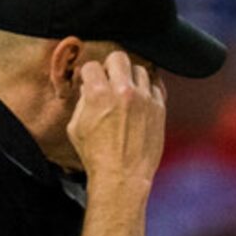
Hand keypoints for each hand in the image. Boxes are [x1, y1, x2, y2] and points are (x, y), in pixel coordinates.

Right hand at [67, 50, 165, 189]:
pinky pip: (156, 87)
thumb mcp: (76, 127)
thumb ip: (82, 102)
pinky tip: (142, 101)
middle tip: (111, 79)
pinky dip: (148, 91)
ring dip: (132, 78)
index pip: (93, 66)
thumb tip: (87, 87)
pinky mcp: (159, 109)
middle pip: (119, 57)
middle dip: (112, 66)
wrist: (123, 177)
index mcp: (98, 93)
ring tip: (128, 92)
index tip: (92, 81)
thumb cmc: (97, 157)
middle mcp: (123, 91)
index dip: (90, 74)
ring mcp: (144, 99)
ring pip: (140, 70)